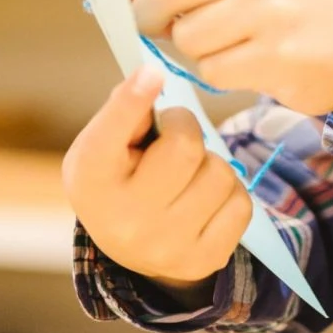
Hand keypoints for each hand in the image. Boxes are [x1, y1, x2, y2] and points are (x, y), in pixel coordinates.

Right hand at [62, 66, 252, 290]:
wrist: (128, 245)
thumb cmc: (118, 176)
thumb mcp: (104, 144)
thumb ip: (125, 110)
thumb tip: (153, 77)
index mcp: (91, 178)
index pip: (112, 132)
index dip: (132, 99)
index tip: (152, 72)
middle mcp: (124, 219)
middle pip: (185, 147)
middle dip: (186, 129)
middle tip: (174, 135)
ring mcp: (165, 245)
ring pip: (220, 173)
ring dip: (211, 164)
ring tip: (188, 174)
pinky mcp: (204, 260)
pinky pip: (241, 203)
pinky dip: (229, 193)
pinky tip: (204, 200)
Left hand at [124, 0, 332, 115]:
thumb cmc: (305, 6)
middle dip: (143, 16)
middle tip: (147, 30)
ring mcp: (268, 9)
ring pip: (186, 36)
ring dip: (192, 50)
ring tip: (225, 45)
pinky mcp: (275, 54)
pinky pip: (213, 69)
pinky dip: (219, 73)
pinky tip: (248, 65)